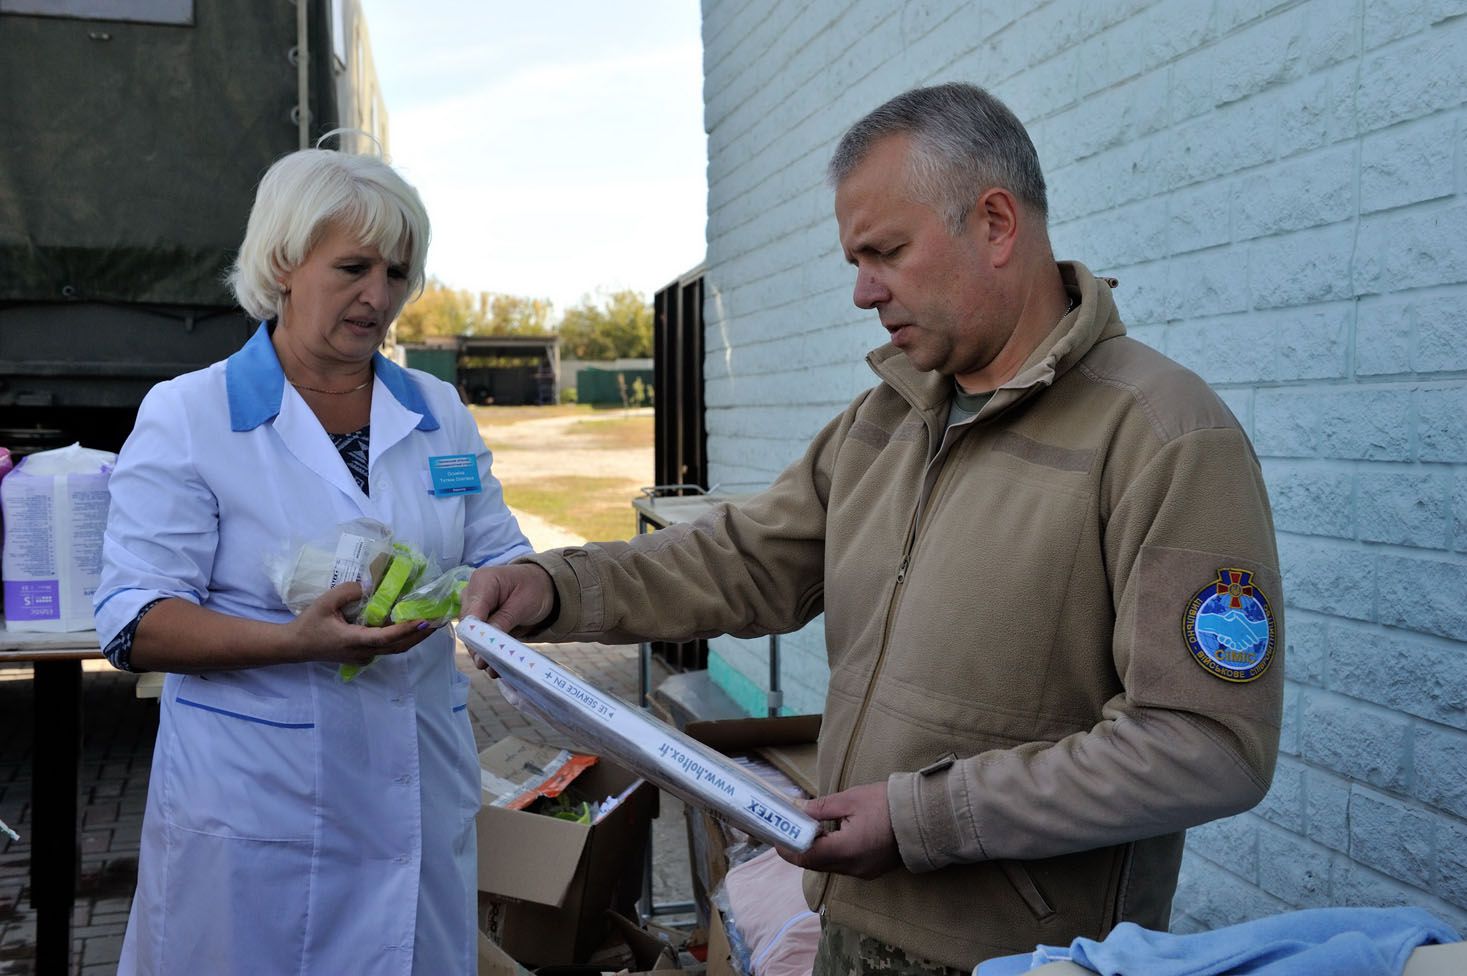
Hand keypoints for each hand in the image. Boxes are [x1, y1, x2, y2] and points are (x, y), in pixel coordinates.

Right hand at [285, 581, 437, 664]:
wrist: (295, 646)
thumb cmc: (309, 624)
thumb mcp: (324, 603)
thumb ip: (346, 592)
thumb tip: (368, 585)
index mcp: (354, 640)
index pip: (386, 637)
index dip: (406, 629)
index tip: (424, 621)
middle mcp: (363, 652)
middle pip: (398, 646)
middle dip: (420, 634)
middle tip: (439, 620)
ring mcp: (363, 656)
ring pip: (394, 649)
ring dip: (413, 637)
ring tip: (430, 623)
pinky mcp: (362, 656)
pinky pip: (387, 648)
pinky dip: (401, 638)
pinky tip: (409, 625)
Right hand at [460, 563, 555, 671]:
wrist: (543, 586)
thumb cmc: (534, 588)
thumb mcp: (523, 603)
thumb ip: (503, 620)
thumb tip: (487, 642)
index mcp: (482, 582)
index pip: (472, 612)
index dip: (475, 634)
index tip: (482, 654)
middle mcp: (473, 595)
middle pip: (468, 626)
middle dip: (477, 647)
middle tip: (487, 666)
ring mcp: (476, 609)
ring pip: (472, 635)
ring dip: (482, 653)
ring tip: (494, 671)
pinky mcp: (482, 622)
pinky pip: (480, 639)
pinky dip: (488, 652)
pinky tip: (495, 667)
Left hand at [777, 781, 902, 879]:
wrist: (925, 816)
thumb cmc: (887, 804)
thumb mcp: (850, 799)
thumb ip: (821, 808)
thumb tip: (798, 809)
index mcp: (845, 850)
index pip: (806, 857)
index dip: (788, 848)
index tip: (777, 836)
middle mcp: (853, 868)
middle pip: (816, 864)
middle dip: (800, 849)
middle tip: (790, 830)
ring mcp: (864, 872)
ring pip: (830, 866)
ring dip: (817, 851)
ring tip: (810, 830)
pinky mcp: (872, 870)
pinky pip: (844, 865)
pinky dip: (833, 853)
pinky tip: (832, 836)